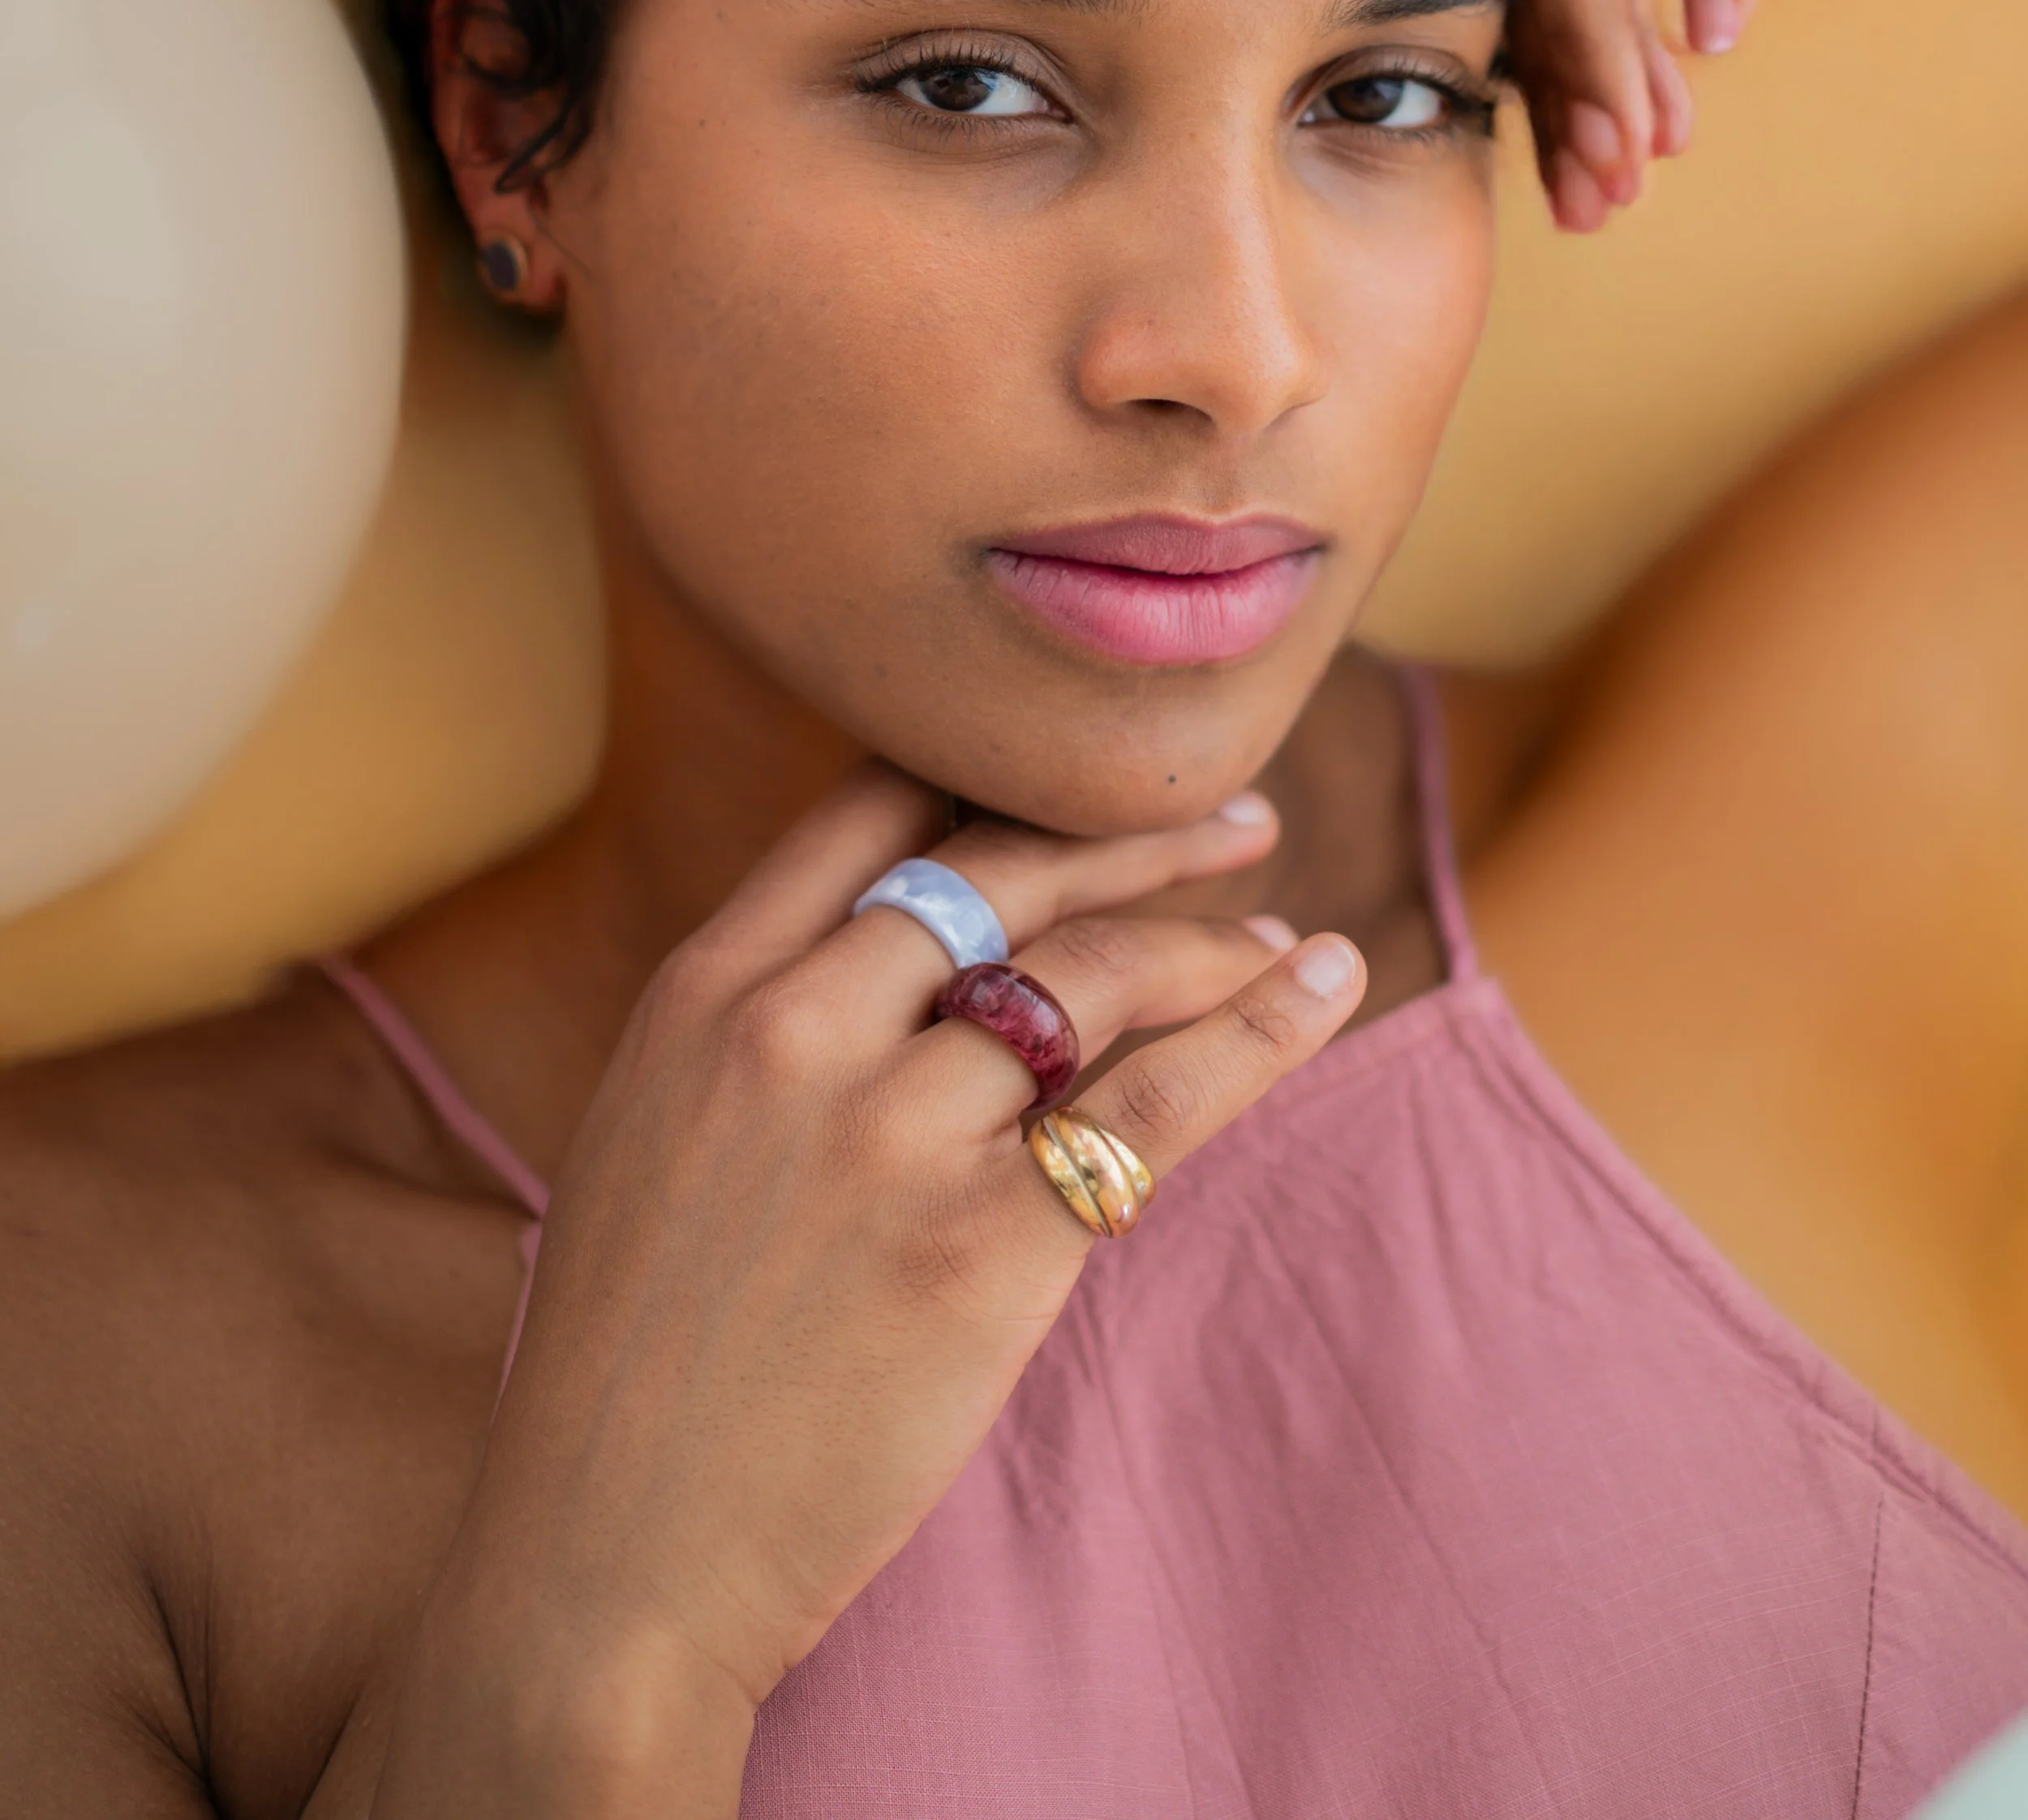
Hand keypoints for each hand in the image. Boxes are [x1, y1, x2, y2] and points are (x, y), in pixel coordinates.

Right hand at [371, 769, 1361, 1814]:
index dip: (1000, 771)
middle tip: (1243, 817)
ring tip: (1285, 941)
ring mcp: (892, 1135)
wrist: (607, 1560)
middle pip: (1008, 873)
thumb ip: (768, 1030)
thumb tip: (909, 956)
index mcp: (705, 993)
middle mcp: (795, 1032)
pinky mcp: (984, 1248)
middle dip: (1140, 833)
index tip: (1088, 767)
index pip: (876, 811)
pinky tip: (1325, 992)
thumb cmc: (629, 1364)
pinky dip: (1261, 1036)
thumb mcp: (656, 1132)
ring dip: (1214, 942)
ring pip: (1098, 977)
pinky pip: (1155, 1110)